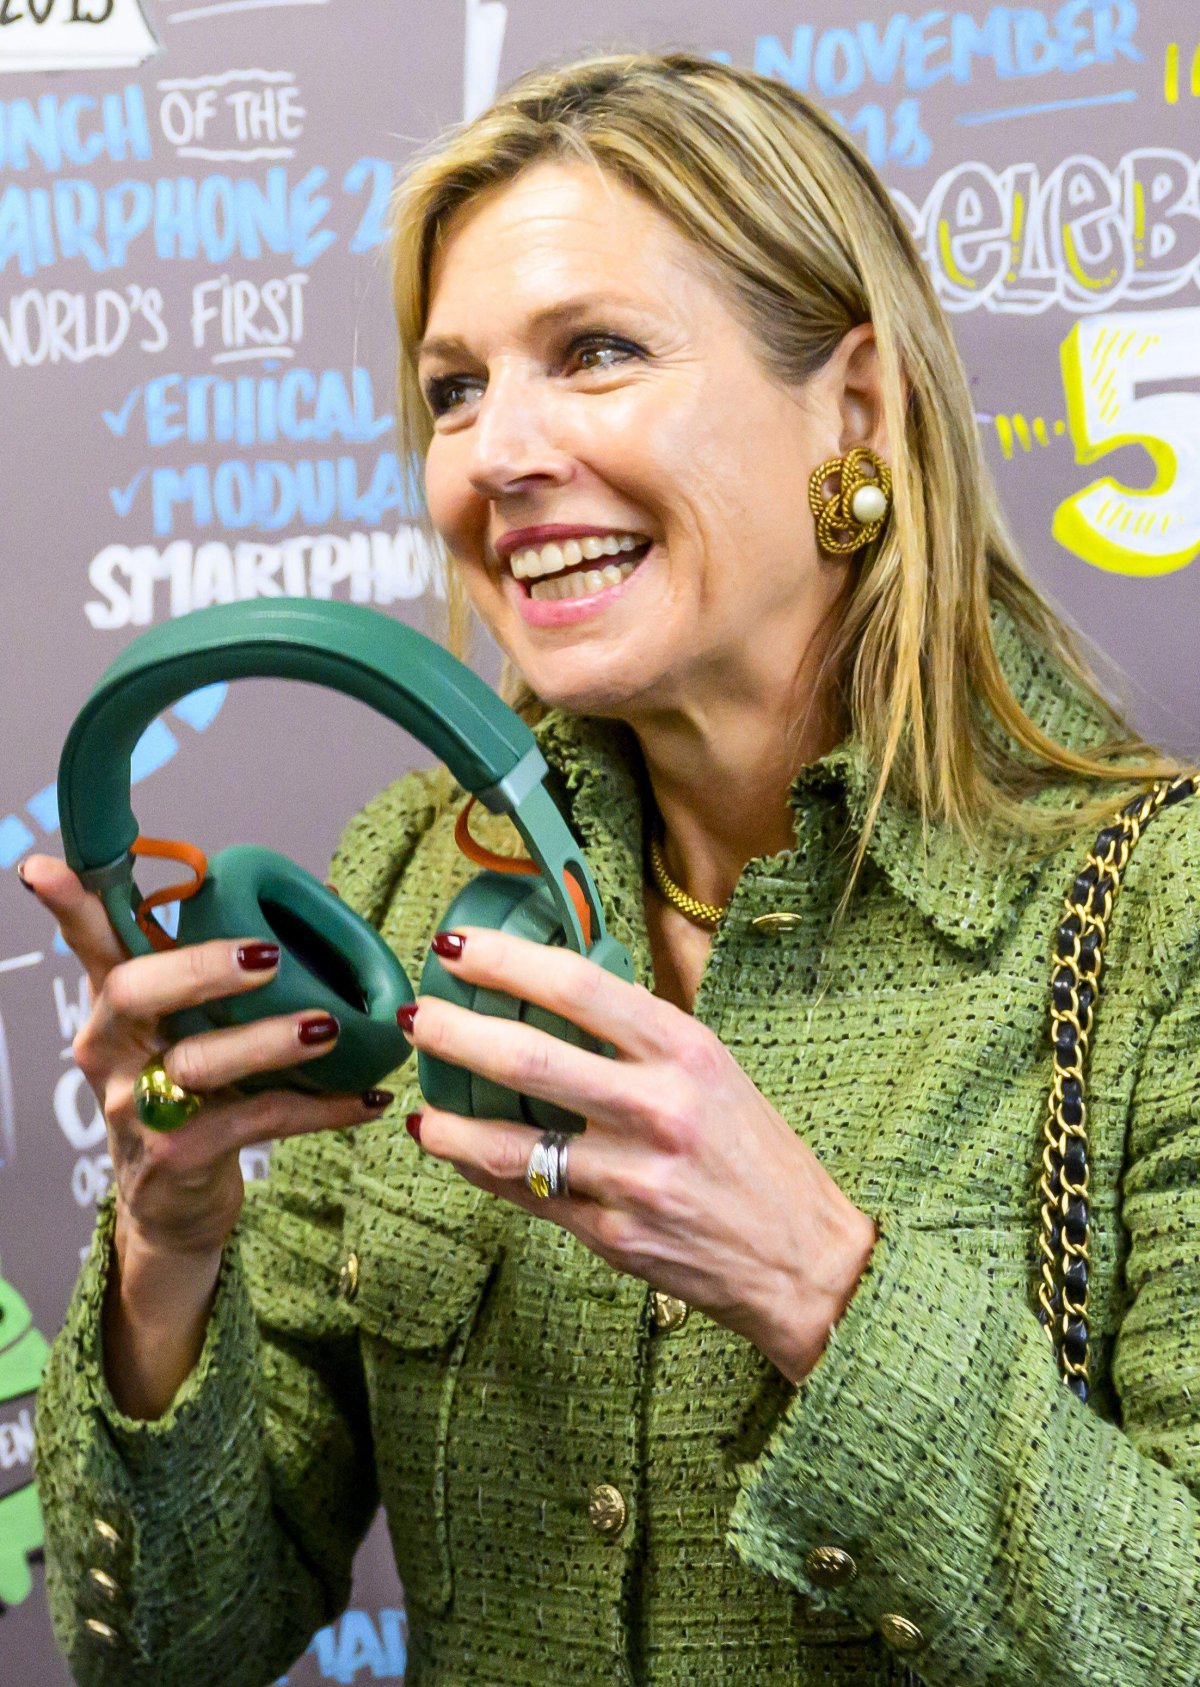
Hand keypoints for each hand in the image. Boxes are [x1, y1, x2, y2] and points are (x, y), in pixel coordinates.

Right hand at [18, 854, 392, 1259]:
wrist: (175, 1207)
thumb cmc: (193, 1095)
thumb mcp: (193, 1030)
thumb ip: (233, 969)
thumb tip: (328, 896)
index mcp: (117, 1007)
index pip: (91, 944)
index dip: (72, 906)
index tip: (45, 868)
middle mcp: (113, 1051)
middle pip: (133, 992)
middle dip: (199, 968)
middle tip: (267, 957)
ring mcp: (137, 1108)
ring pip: (196, 1062)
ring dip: (268, 1041)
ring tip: (328, 1028)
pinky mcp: (178, 1156)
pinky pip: (255, 1121)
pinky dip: (319, 1108)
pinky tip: (367, 1098)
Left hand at [401, 926, 877, 1382]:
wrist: (807, 1261)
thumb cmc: (757, 1154)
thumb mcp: (713, 1071)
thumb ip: (641, 1038)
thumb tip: (555, 994)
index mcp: (685, 1050)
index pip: (578, 987)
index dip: (505, 960)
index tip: (455, 947)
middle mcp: (656, 1107)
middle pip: (529, 1057)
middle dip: (456, 1032)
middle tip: (415, 1016)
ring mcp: (630, 1177)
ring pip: (510, 1143)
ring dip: (448, 1121)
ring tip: (417, 1104)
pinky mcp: (611, 1236)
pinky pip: (526, 1195)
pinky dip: (481, 1171)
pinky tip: (455, 1152)